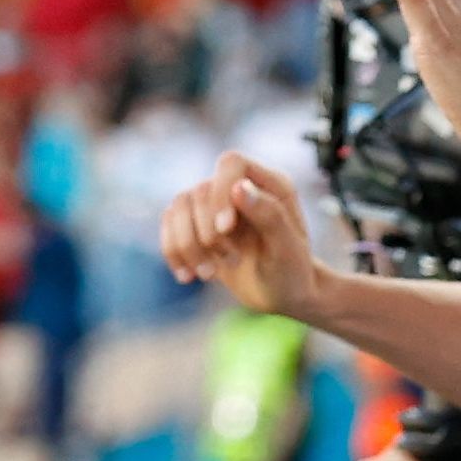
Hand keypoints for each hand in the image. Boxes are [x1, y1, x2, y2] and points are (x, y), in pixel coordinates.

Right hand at [162, 152, 326, 319]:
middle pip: (201, 191)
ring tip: (209, 274)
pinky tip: (188, 276)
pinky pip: (169, 224)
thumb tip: (240, 187)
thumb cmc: (292, 273)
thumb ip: (270, 216)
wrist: (282, 297)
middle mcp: (240, 186)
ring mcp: (216, 203)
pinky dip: (173, 251)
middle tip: (232, 261)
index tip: (225, 229)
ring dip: (188, 245)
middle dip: (209, 233)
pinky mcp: (197, 223)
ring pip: (179, 206)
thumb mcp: (288, 250)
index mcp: (270, 184)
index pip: (232, 163)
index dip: (221, 192)